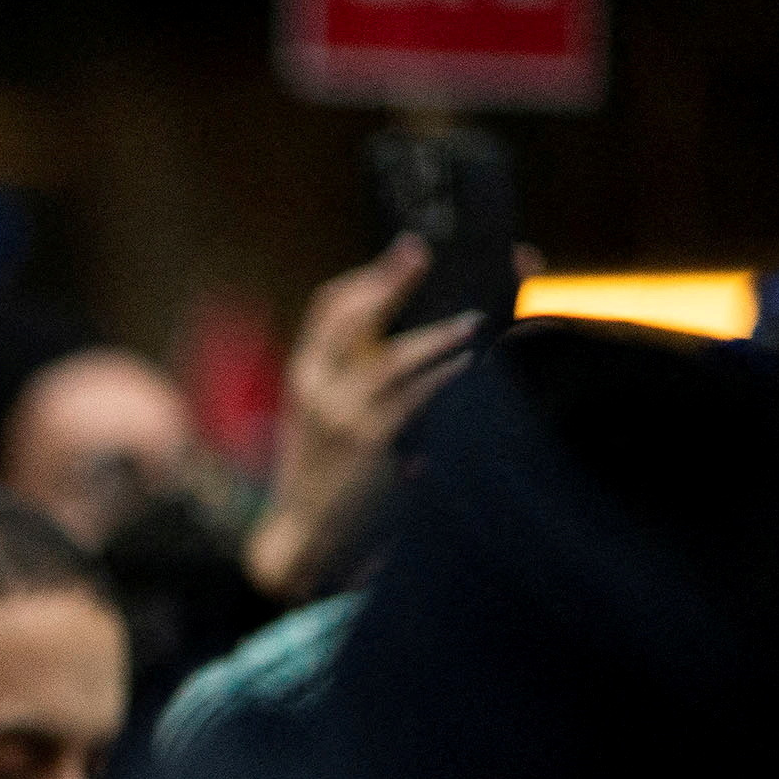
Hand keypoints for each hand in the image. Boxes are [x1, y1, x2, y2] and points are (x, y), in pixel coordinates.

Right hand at [243, 235, 482, 601]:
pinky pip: (413, 398)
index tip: (405, 250)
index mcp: (303, 371)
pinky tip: (470, 364)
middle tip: (424, 252)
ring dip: (437, 335)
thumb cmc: (325, 467)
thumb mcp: (320, 413)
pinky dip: (443, 376)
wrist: (304, 528)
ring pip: (392, 358)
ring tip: (474, 319)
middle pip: (353, 317)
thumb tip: (410, 331)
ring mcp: (339, 413)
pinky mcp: (367, 441)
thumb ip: (351, 375)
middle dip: (390, 280)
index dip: (368, 276)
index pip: (329, 307)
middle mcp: (315, 385)